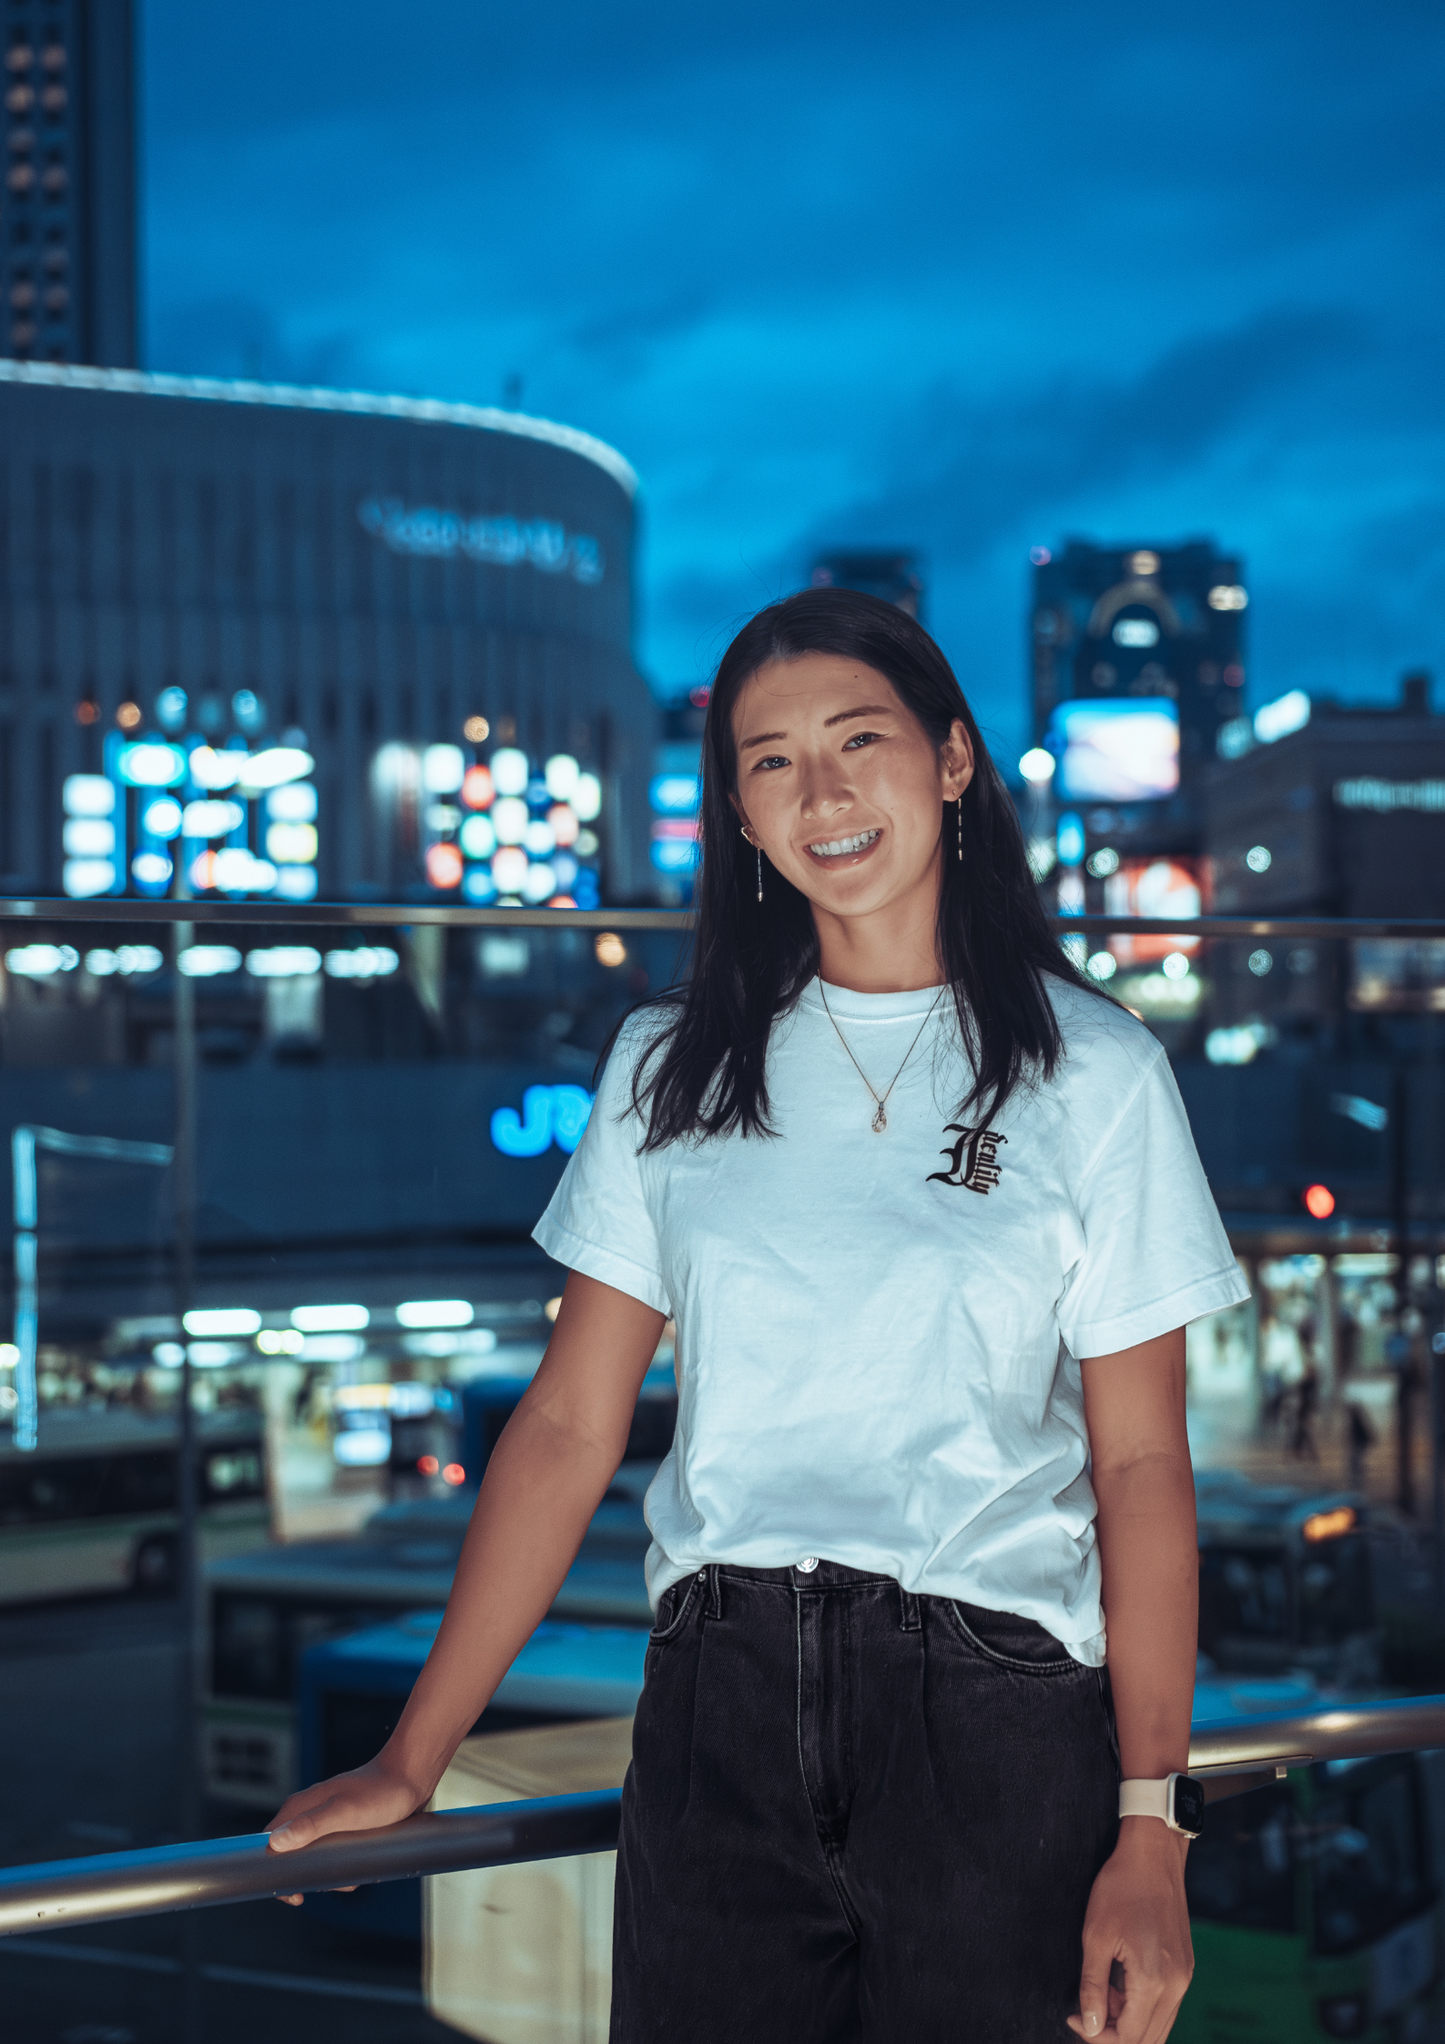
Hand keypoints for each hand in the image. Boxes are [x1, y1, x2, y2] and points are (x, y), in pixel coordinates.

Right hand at [266, 1753, 425, 1906]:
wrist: (412, 1776)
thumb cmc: (381, 1791)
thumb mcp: (344, 1811)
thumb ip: (311, 1826)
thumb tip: (275, 1843)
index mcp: (301, 1807)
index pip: (268, 1843)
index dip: (272, 1870)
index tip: (291, 1891)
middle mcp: (311, 1813)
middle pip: (293, 1856)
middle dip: (309, 1877)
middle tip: (332, 1882)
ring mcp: (328, 1820)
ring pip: (317, 1859)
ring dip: (332, 1874)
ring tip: (354, 1874)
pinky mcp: (346, 1827)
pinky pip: (336, 1855)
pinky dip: (346, 1866)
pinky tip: (362, 1867)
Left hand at [1067, 1819, 1192, 2041]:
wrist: (1154, 1854)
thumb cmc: (1121, 1887)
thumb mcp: (1096, 1936)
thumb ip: (1092, 1987)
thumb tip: (1089, 2027)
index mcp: (1154, 1980)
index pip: (1129, 2037)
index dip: (1097, 2036)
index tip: (1074, 2017)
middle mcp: (1176, 1986)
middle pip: (1147, 2038)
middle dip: (1114, 2034)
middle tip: (1085, 2012)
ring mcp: (1184, 1977)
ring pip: (1159, 2026)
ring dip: (1129, 2021)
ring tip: (1102, 1994)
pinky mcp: (1185, 1968)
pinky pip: (1166, 2006)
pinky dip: (1142, 2007)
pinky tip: (1120, 1985)